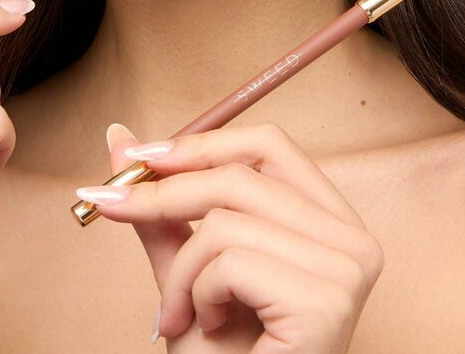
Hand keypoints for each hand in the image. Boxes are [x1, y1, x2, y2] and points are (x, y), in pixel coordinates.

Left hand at [88, 122, 384, 352]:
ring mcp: (346, 270)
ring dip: (180, 272)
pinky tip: (213, 328)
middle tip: (112, 204)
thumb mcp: (188, 271)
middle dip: (163, 193)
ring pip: (225, 221)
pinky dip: (199, 295)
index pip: (269, 146)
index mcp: (330, 222)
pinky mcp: (326, 301)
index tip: (141, 155)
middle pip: (241, 174)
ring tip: (178, 314)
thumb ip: (162, 208)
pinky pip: (230, 262)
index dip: (202, 144)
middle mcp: (352, 240)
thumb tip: (119, 137)